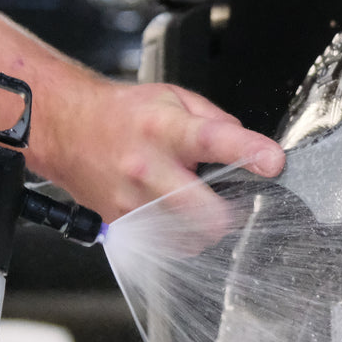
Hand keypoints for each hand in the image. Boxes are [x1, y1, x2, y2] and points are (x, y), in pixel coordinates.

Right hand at [33, 76, 285, 238]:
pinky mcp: (122, 224)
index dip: (247, 152)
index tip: (273, 161)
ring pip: (188, 236)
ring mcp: (132, 202)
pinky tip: (174, 213)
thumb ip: (216, 120)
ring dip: (205, 227)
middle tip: (233, 201)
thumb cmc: (122, 114)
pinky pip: (166, 244)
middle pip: (203, 210)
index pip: (210, 140)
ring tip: (196, 203)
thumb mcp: (174, 98)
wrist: (68, 129)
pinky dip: (180, 234)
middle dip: (229, 212)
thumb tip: (248, 145)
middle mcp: (146, 168)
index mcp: (162, 129)